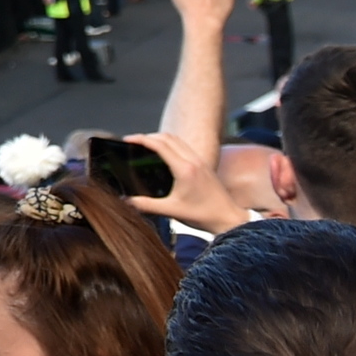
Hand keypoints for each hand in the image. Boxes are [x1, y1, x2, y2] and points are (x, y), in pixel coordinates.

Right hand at [118, 131, 250, 235]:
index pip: (159, 145)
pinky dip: (171, 144)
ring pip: (177, 140)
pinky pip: (184, 146)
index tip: (127, 140)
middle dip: (148, 136)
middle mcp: (193, 161)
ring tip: (146, 145)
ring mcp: (200, 161)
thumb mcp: (171, 211)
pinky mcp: (204, 165)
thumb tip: (125, 201)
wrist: (229, 219)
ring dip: (160, 138)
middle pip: (167, 137)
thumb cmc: (203, 215)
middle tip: (133, 142)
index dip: (141, 139)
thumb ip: (145, 205)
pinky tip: (165, 154)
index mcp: (184, 169)